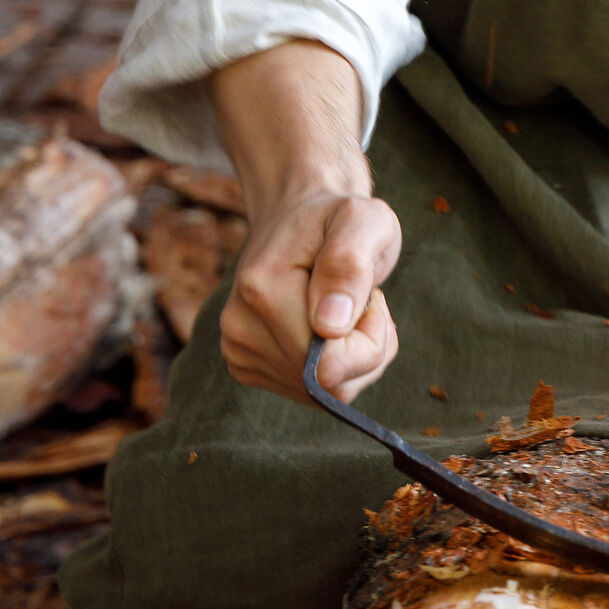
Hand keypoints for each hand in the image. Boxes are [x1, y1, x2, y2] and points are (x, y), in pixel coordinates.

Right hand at [221, 186, 401, 403]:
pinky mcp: (244, 364)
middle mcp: (238, 324)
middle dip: (364, 348)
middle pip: (326, 385)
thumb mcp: (363, 221)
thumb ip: (348, 265)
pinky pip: (306, 391)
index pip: (330, 365)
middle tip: (362, 299)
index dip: (370, 340)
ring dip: (350, 358)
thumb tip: (330, 326)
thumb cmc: (337, 218)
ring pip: (318, 392)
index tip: (371, 298)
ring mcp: (237, 348)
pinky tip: (325, 327)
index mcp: (262, 287)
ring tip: (343, 308)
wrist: (296, 215)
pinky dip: (332, 366)